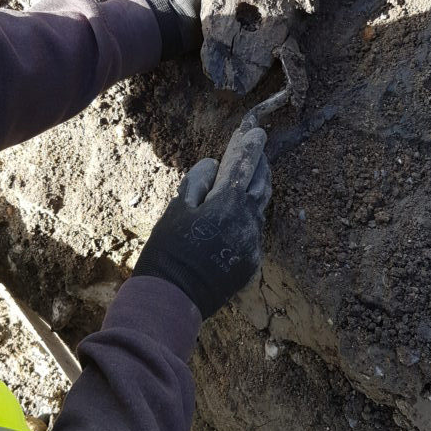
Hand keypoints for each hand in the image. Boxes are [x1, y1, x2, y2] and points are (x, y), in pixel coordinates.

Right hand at [133, 122, 271, 319]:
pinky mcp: (252, 262)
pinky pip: (254, 232)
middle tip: (257, 151)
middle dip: (260, 165)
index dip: (250, 146)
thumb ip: (198, 182)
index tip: (257, 132)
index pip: (245, 165)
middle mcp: (249, 222)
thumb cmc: (169, 250)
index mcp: (228, 203)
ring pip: (261, 209)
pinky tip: (239, 215)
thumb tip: (214, 164)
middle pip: (261, 184)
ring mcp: (253, 244)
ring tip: (252, 177)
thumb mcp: (176, 209)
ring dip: (257, 190)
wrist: (173, 299)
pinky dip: (248, 218)